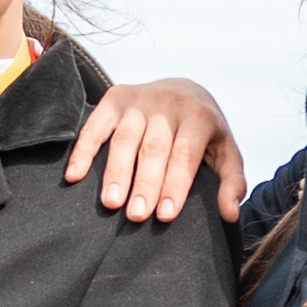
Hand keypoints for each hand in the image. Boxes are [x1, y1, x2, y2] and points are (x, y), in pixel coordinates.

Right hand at [65, 78, 247, 224]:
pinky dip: (83, 150)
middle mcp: (168, 103)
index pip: (185, 154)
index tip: (165, 215)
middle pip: (154, 148)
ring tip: (110, 202)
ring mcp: (139, 100)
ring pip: (125, 138)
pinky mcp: (114, 98)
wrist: (184, 90)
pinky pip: (95, 125)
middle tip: (136, 216)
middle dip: (145, 182)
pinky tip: (74, 175)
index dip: (175, 184)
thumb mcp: (225, 152)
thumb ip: (231, 182)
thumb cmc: (204, 134)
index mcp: (198, 116)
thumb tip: (230, 214)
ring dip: (116, 171)